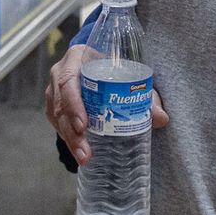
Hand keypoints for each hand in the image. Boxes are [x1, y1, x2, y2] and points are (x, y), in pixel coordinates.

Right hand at [44, 43, 168, 165]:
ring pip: (56, 116)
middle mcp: (60, 72)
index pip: (68, 80)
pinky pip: (57, 123)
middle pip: (60, 103)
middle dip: (71, 130)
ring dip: (69, 139)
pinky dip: (68, 138)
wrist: (98, 63)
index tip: (84, 124)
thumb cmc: (113, 68)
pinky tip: (79, 152)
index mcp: (77, 58)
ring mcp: (54, 90)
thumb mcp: (129, 76)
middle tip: (85, 151)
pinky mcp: (53, 105)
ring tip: (84, 157)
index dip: (73, 103)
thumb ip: (146, 96)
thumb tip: (161, 118)